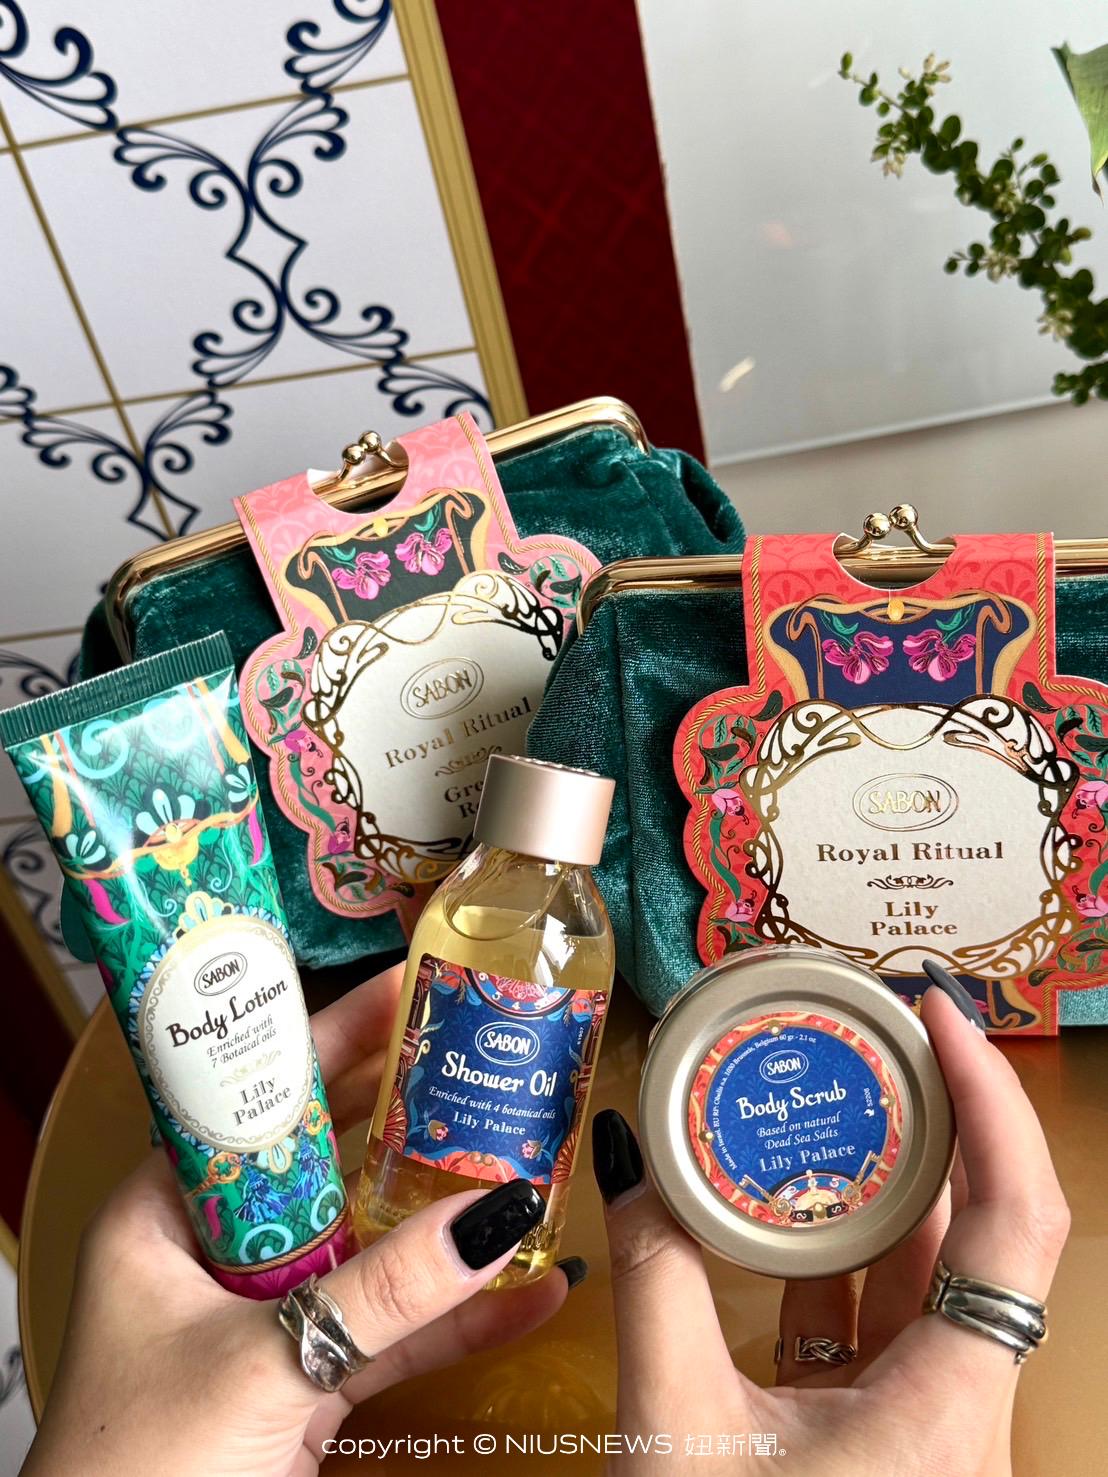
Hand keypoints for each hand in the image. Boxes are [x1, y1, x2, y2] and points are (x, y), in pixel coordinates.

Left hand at [23, 966, 575, 1475]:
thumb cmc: (137, 1469)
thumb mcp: (263, 1361)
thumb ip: (386, 1292)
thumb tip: (495, 1216)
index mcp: (166, 1211)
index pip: (259, 1096)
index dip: (334, 1040)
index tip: (407, 989)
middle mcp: (216, 1249)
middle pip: (327, 1159)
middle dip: (406, 1117)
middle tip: (482, 1056)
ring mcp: (265, 1315)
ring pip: (367, 1242)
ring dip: (442, 1217)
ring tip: (526, 1160)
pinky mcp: (305, 1379)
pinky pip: (389, 1331)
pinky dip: (454, 1318)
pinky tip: (529, 1296)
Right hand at [593, 985, 1069, 1475]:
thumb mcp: (676, 1426)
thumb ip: (652, 1278)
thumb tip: (622, 1156)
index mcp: (948, 1405)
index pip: (1016, 1218)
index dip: (992, 1102)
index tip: (943, 1014)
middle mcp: (959, 1404)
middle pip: (979, 1226)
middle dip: (931, 1114)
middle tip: (876, 1026)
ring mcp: (922, 1418)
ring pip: (924, 1269)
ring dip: (880, 1177)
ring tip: (831, 1088)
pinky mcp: (878, 1428)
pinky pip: (873, 1312)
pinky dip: (831, 1245)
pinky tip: (779, 1196)